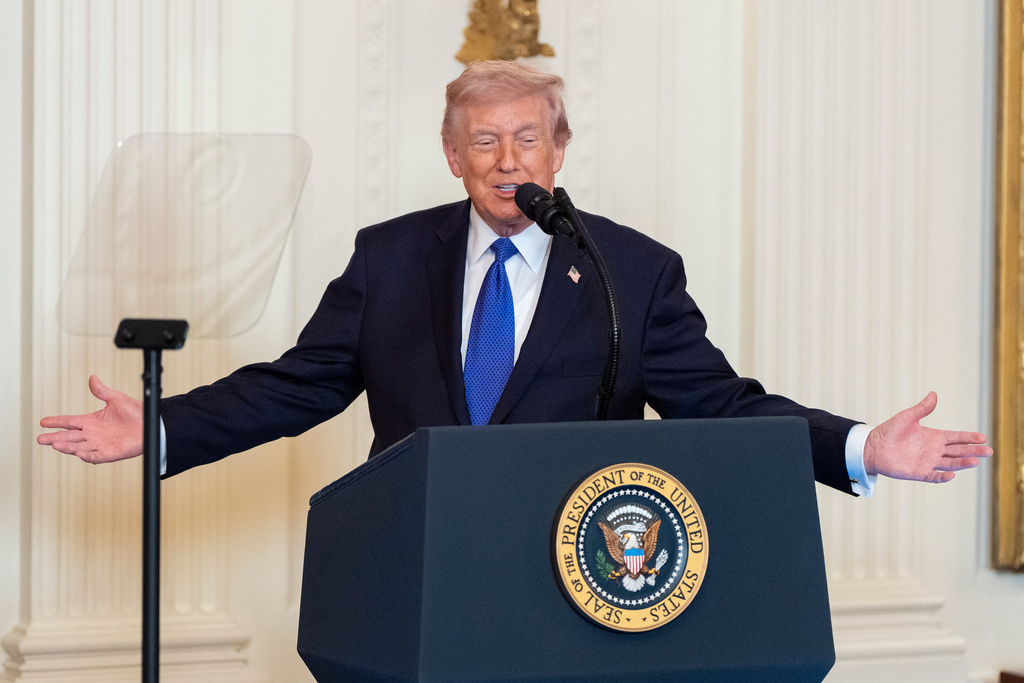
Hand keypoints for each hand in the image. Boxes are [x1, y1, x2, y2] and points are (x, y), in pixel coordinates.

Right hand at [37, 375, 143, 463]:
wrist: (152, 423)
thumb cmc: (136, 412)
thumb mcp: (116, 399)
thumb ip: (102, 391)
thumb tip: (93, 378)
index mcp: (92, 421)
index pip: (70, 421)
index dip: (57, 422)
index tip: (43, 422)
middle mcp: (94, 434)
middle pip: (70, 436)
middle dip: (54, 437)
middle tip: (40, 439)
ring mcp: (101, 444)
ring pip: (79, 447)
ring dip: (67, 446)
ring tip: (55, 444)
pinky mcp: (111, 453)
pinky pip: (97, 456)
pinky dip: (88, 456)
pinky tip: (79, 453)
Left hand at [863, 392, 991, 482]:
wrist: (873, 446)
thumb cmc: (890, 430)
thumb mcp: (907, 416)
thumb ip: (922, 408)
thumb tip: (934, 394)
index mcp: (933, 436)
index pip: (956, 437)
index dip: (969, 437)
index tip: (983, 437)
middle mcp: (933, 450)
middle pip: (958, 451)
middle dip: (973, 451)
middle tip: (989, 451)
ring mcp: (927, 462)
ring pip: (950, 463)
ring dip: (962, 463)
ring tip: (976, 461)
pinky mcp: (918, 473)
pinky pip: (934, 476)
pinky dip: (942, 476)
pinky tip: (952, 474)